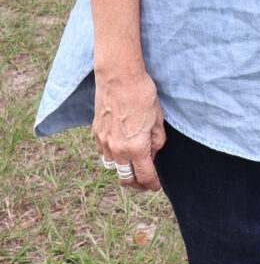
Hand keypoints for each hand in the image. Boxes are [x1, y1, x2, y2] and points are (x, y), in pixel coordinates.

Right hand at [93, 68, 165, 190]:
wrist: (119, 77)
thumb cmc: (142, 94)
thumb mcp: (158, 118)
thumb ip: (157, 140)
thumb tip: (152, 152)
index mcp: (136, 147)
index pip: (144, 176)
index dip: (152, 185)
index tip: (156, 187)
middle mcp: (118, 149)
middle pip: (125, 178)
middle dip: (137, 183)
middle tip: (145, 181)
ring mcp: (104, 142)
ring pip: (113, 167)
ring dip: (123, 170)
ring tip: (133, 166)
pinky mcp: (96, 133)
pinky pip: (104, 153)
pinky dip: (113, 156)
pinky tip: (121, 150)